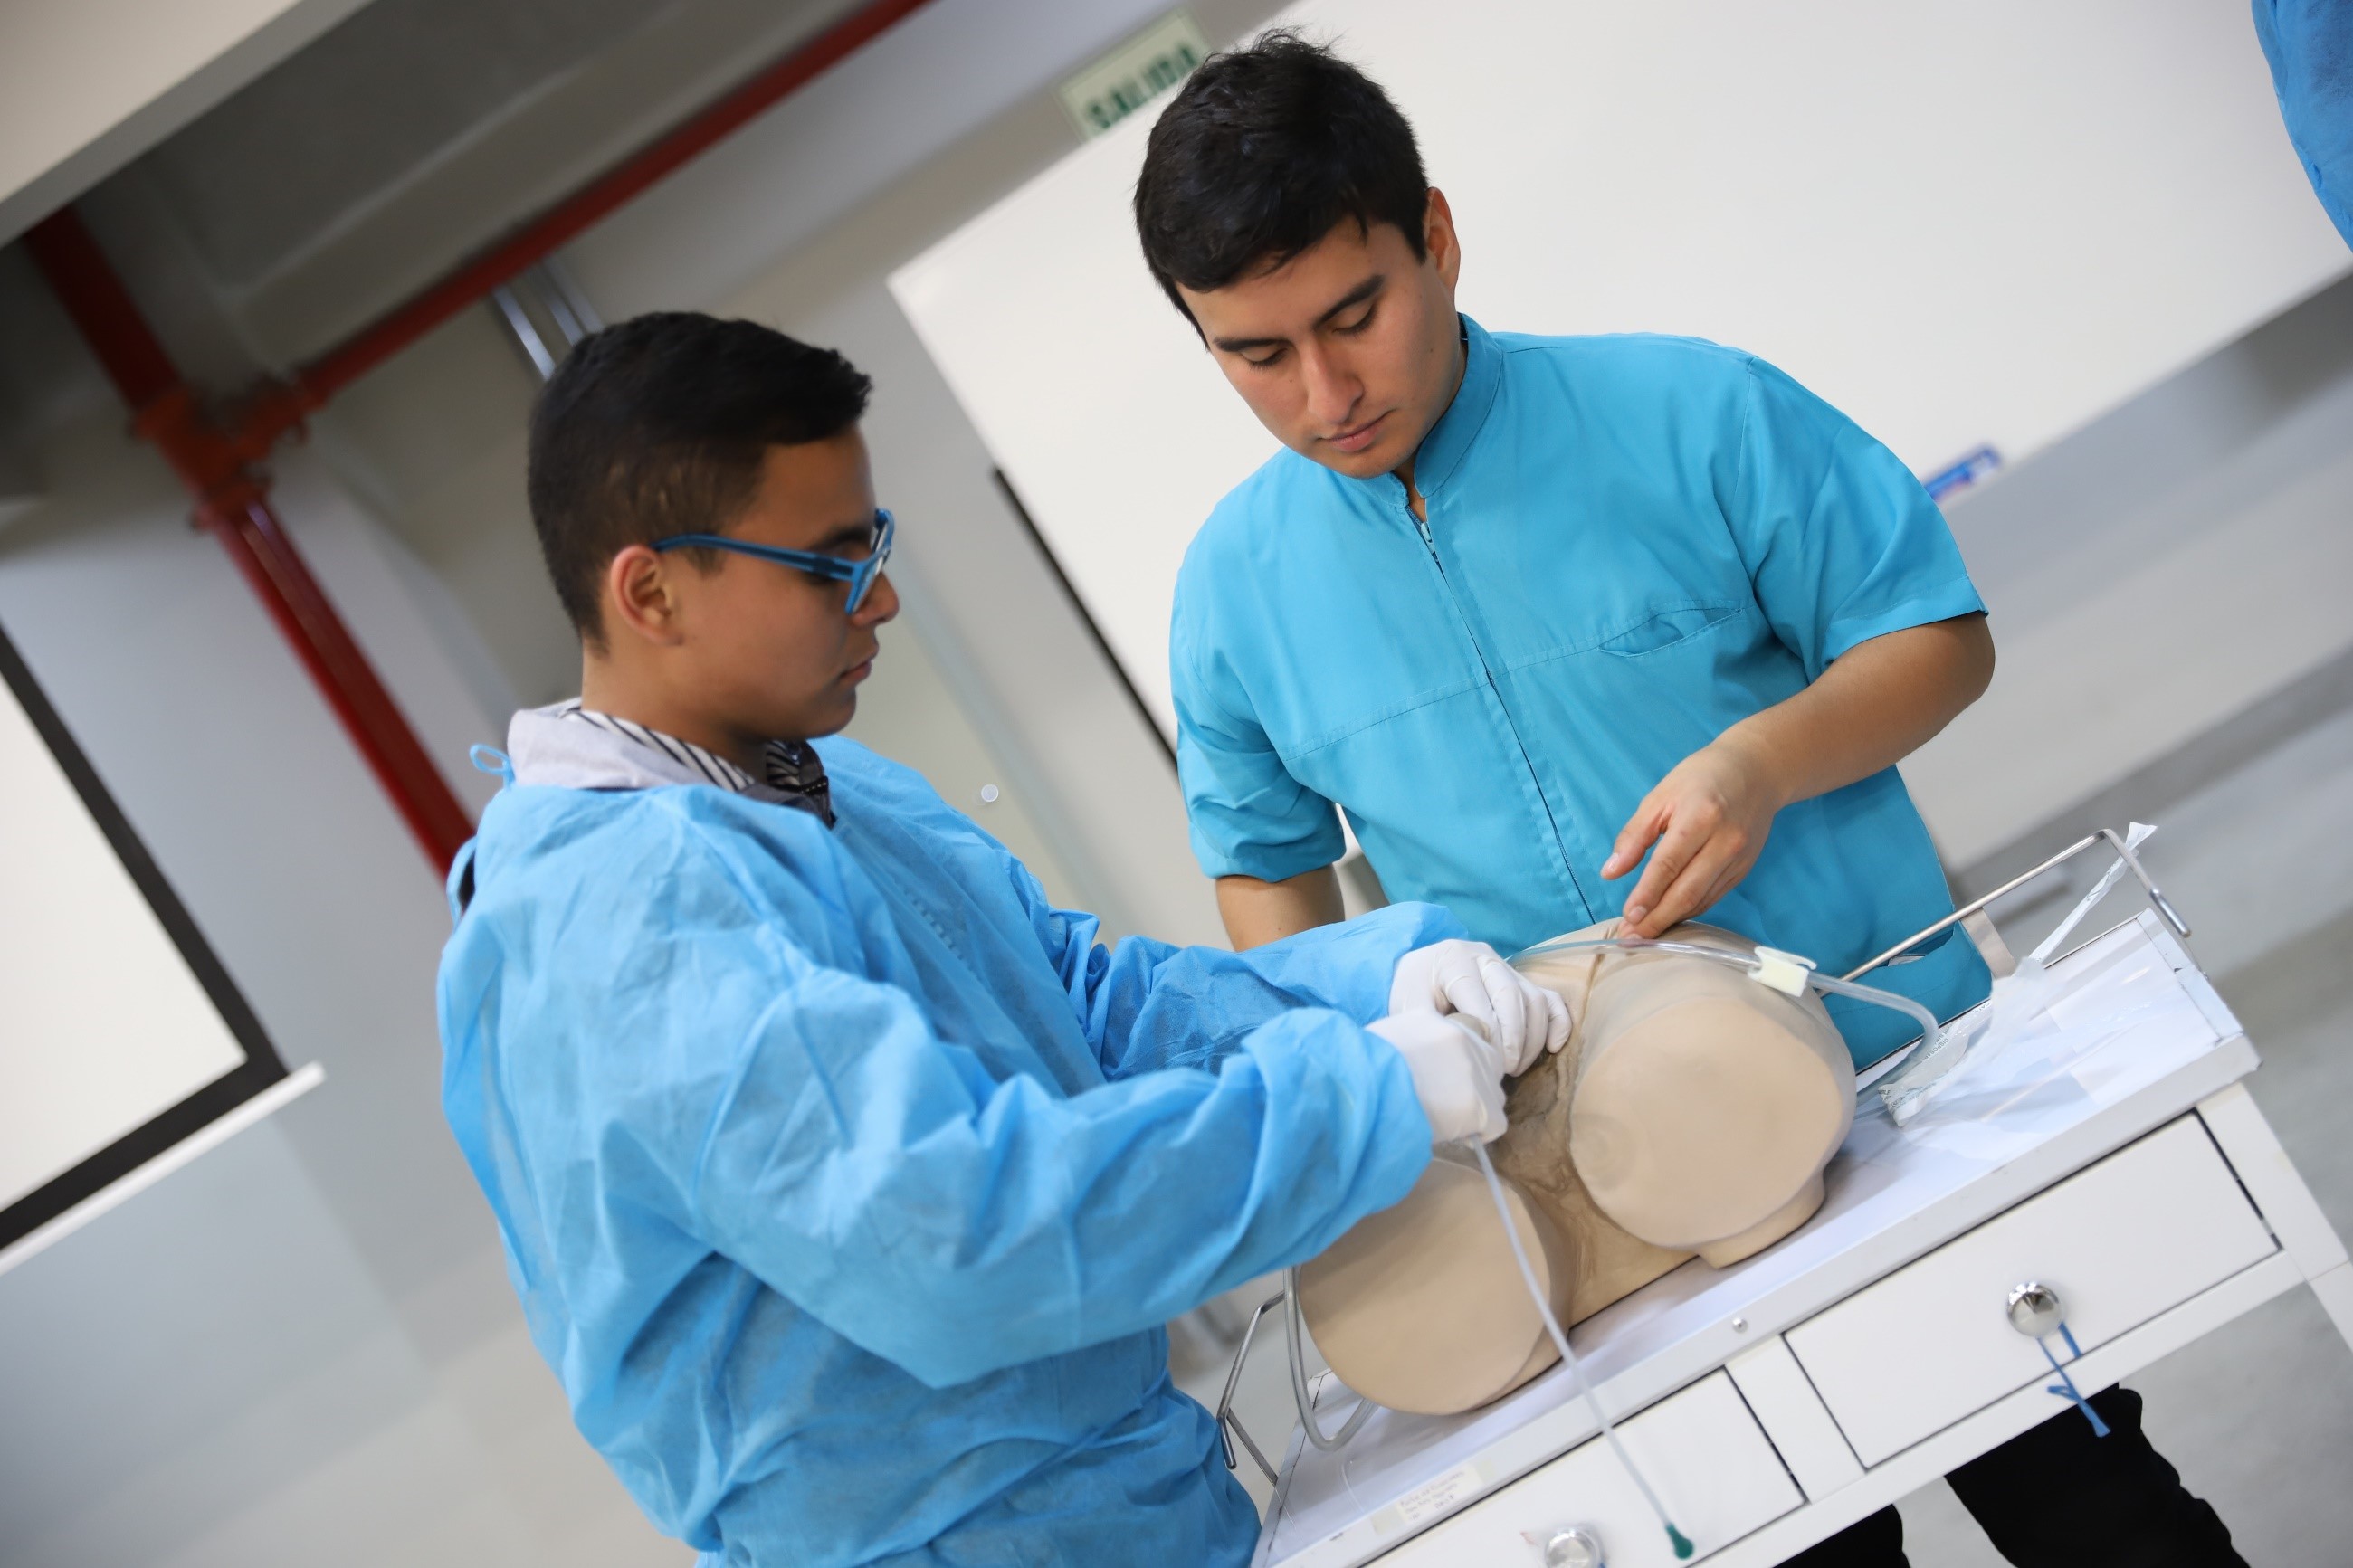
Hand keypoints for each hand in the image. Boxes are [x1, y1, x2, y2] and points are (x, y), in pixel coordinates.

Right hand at [1369, 1011, 1509, 1145]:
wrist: (1361, 1092)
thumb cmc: (1357, 1071)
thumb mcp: (1381, 1040)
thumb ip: (1407, 1044)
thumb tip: (1414, 1065)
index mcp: (1433, 1020)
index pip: (1463, 1040)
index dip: (1454, 1064)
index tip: (1440, 1081)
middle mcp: (1462, 1038)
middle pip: (1488, 1063)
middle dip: (1474, 1084)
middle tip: (1447, 1102)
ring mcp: (1475, 1070)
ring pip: (1494, 1094)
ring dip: (1477, 1108)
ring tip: (1447, 1121)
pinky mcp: (1481, 1104)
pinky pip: (1496, 1124)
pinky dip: (1480, 1133)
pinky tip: (1456, 1134)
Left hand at [1390, 939, 1571, 1074]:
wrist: (1420, 973)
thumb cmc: (1413, 993)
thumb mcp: (1407, 1006)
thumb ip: (1426, 1023)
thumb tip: (1451, 1049)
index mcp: (1453, 959)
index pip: (1477, 994)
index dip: (1486, 1031)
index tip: (1486, 1061)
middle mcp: (1484, 957)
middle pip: (1511, 994)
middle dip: (1512, 1038)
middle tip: (1504, 1070)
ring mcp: (1507, 968)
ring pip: (1534, 999)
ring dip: (1532, 1038)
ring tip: (1515, 1068)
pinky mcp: (1522, 981)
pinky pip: (1551, 998)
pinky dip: (1558, 1022)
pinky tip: (1553, 1048)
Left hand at [1601, 738, 1784, 938]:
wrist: (1756, 771)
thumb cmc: (1701, 778)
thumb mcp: (1660, 796)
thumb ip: (1635, 836)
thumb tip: (1610, 872)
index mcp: (1700, 817)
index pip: (1669, 865)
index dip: (1647, 894)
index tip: (1628, 916)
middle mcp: (1724, 842)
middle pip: (1687, 891)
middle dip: (1657, 918)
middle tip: (1632, 937)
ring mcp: (1738, 858)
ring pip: (1702, 899)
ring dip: (1672, 920)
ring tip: (1644, 934)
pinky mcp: (1744, 868)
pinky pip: (1713, 896)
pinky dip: (1690, 910)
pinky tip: (1669, 918)